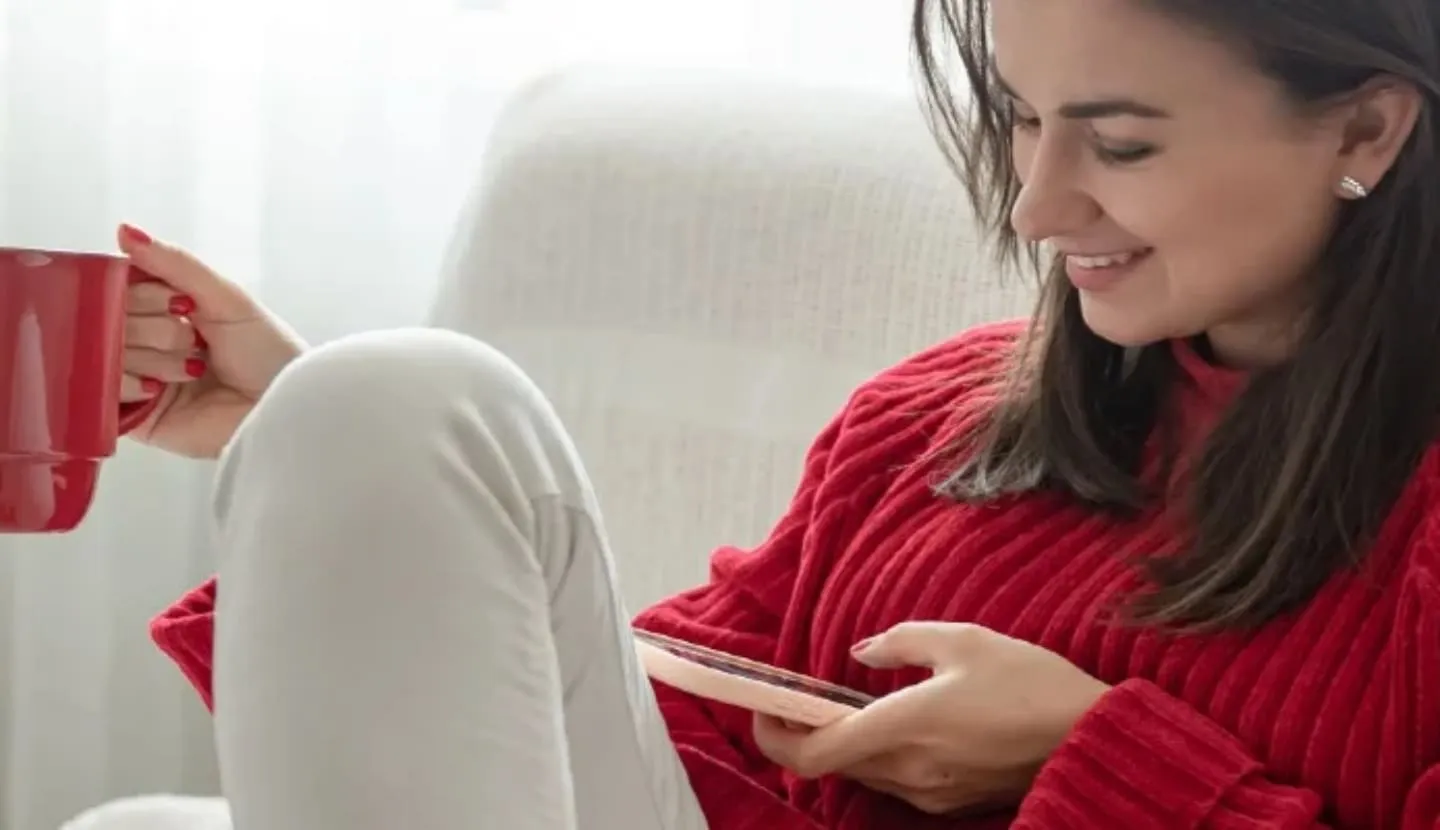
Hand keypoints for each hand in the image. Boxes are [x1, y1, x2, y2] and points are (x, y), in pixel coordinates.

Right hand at [119, 224, 305, 458]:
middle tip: (192, 340)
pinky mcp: (138, 416)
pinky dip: (126, 384)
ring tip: (193, 371)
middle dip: (154, 328)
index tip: (177, 303)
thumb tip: (125, 232)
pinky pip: (104, 392)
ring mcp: (142, 378)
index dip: (140, 293)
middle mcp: (151, 342)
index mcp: (169, 311)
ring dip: (153, 358)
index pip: (121, 288)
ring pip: (107, 353)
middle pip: (111, 320)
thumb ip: (176, 264)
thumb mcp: (227, 298)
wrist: (285, 407)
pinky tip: (159, 388)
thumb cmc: (269, 354)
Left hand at [752, 622, 1109, 815]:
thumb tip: (862, 652)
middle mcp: (908, 770)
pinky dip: (883, 753)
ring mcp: (930, 793)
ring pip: (864, 772)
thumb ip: (900, 642)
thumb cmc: (1030, 682)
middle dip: (810, 732)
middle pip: (832, 764)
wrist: (1092, 737)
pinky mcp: (952, 801)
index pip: (810, 754)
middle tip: (807, 696)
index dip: (773, 737)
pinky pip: (898, 780)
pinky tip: (904, 721)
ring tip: (858, 702)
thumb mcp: (963, 640)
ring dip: (849, 742)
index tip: (765, 707)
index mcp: (902, 727)